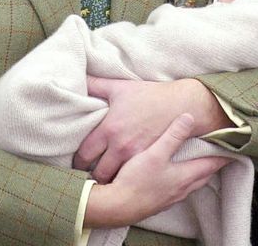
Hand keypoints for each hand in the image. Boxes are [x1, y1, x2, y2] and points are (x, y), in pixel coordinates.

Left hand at [74, 77, 231, 182]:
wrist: (181, 105)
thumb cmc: (149, 95)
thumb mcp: (120, 87)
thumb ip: (97, 85)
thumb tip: (79, 78)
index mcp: (109, 128)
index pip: (84, 154)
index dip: (77, 161)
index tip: (77, 163)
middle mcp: (120, 145)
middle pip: (98, 172)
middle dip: (91, 175)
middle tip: (87, 176)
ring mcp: (135, 155)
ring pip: (114, 178)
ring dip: (108, 180)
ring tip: (103, 180)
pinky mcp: (149, 160)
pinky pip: (132, 177)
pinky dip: (125, 180)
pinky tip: (122, 179)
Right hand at [84, 113, 230, 227]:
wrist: (116, 207)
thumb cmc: (136, 181)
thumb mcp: (155, 153)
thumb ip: (173, 136)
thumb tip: (189, 117)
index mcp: (185, 176)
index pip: (212, 163)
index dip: (224, 155)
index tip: (236, 148)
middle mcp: (182, 188)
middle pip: (204, 174)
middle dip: (213, 164)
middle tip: (220, 153)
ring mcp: (171, 197)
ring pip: (192, 183)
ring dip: (198, 172)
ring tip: (199, 162)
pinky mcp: (159, 201)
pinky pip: (179, 189)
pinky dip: (184, 180)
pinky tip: (175, 176)